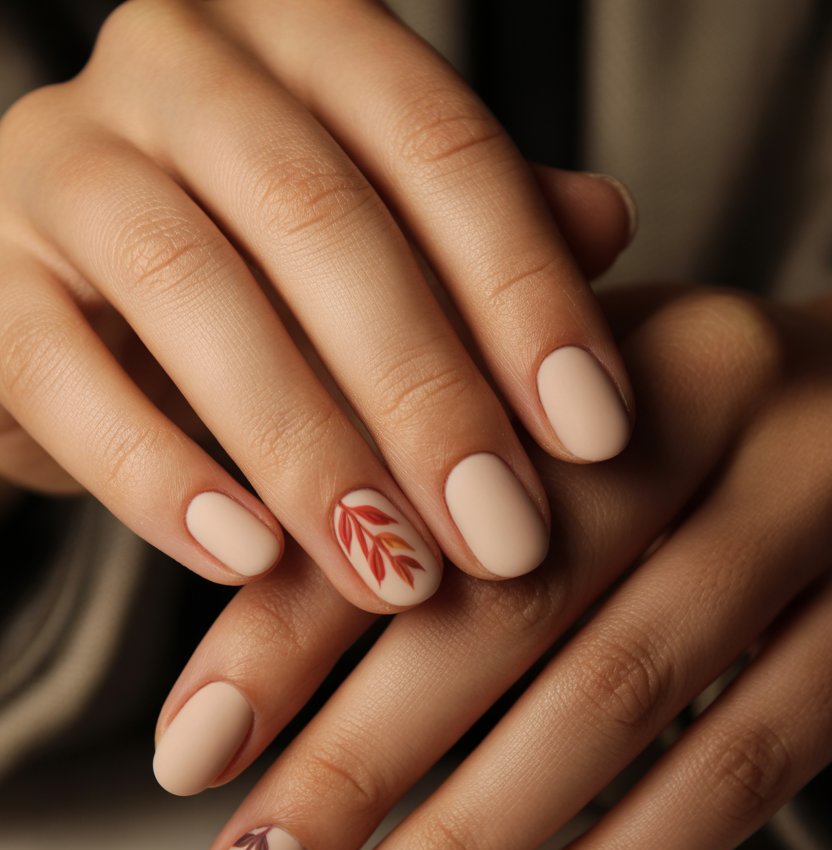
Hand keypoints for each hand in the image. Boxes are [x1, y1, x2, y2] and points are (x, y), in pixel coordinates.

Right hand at [0, 0, 633, 606]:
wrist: (75, 303)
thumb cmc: (262, 269)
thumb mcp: (382, 240)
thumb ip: (480, 228)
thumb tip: (605, 224)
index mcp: (302, 34)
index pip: (439, 145)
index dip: (527, 295)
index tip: (597, 436)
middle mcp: (177, 66)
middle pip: (321, 221)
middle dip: (426, 397)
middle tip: (504, 539)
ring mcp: (64, 161)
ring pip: (196, 293)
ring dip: (309, 452)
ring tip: (394, 575)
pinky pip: (68, 380)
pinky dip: (163, 480)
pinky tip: (248, 562)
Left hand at [167, 284, 830, 849]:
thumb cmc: (644, 430)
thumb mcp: (523, 423)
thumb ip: (395, 505)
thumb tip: (217, 710)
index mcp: (580, 337)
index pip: (401, 483)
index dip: (284, 629)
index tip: (186, 760)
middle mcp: (709, 396)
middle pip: (507, 602)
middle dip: (357, 767)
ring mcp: (807, 509)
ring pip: (619, 700)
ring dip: (465, 848)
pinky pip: (741, 772)